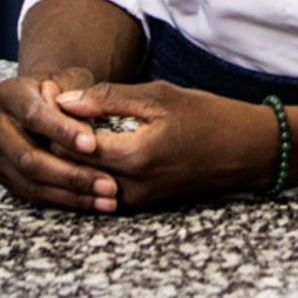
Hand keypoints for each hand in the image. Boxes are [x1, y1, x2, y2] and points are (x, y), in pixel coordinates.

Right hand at [0, 68, 121, 212]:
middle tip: (107, 184)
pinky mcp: (4, 176)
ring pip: (30, 182)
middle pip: (28, 158)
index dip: (62, 131)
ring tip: (106, 199)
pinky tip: (93, 202)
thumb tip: (84, 118)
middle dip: (71, 174)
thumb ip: (81, 95)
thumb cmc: (66, 91)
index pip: (33, 115)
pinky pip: (32, 195)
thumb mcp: (75, 80)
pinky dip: (64, 200)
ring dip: (71, 194)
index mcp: (9, 94)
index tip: (92, 145)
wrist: (45, 101)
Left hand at [56, 80, 275, 208]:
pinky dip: (93, 163)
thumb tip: (66, 101)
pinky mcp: (141, 201)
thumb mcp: (160, 96)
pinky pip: (103, 183)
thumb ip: (110, 99)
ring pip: (85, 177)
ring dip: (75, 152)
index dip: (54, 121)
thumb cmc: (209, 116)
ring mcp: (135, 198)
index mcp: (132, 156)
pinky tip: (97, 139)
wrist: (246, 150)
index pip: (69, 145)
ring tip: (73, 122)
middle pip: (71, 166)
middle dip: (59, 137)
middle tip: (55, 109)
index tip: (51, 97)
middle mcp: (129, 186)